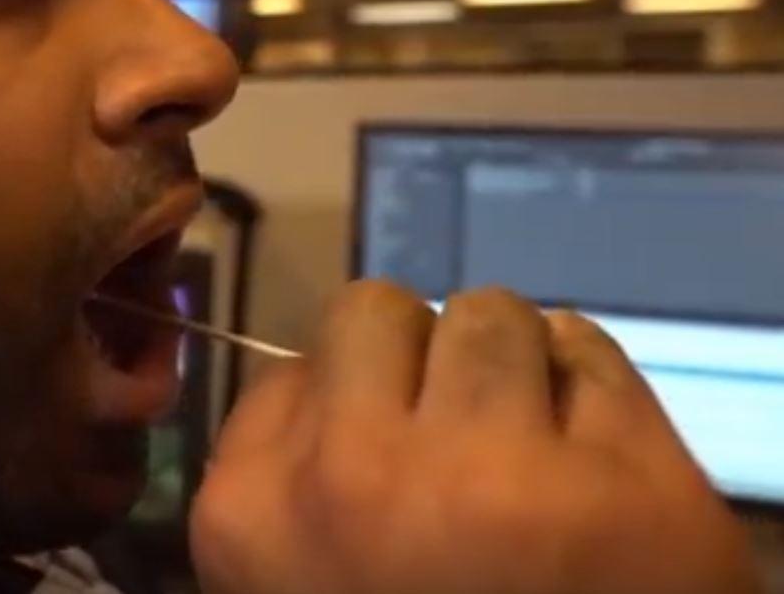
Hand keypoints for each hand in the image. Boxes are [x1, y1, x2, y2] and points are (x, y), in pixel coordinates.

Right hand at [190, 282, 761, 593]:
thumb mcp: (286, 579)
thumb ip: (281, 470)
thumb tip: (326, 370)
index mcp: (256, 514)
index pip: (287, 370)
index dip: (348, 399)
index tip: (387, 442)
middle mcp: (358, 477)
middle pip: (377, 314)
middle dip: (419, 360)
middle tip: (456, 438)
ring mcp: (494, 474)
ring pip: (490, 314)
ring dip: (511, 365)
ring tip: (531, 448)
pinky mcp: (625, 484)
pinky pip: (589, 348)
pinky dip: (591, 387)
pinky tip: (593, 459)